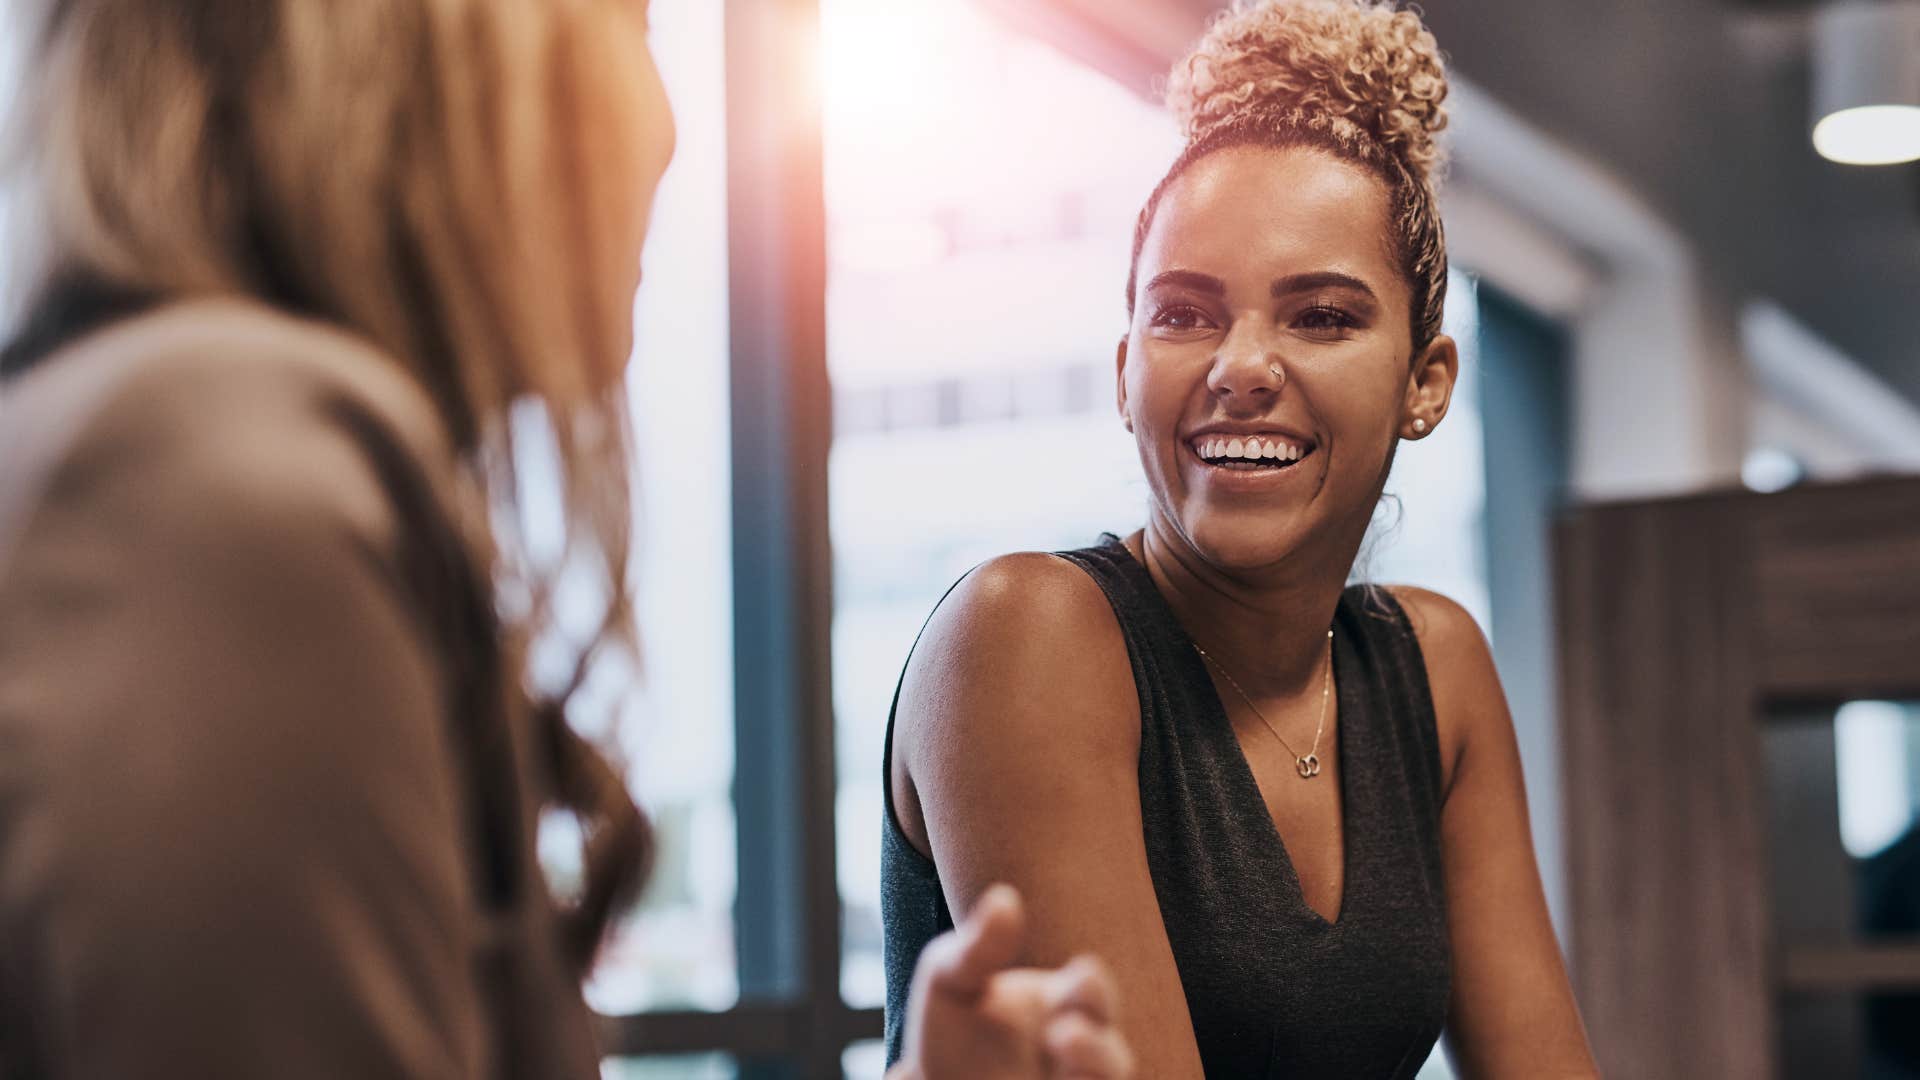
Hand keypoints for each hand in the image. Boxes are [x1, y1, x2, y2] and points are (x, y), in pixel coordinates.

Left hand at [889, 884, 1133, 1079]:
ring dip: (1092, 1073)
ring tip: (1060, 1047)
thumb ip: (977, 948)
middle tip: (1064, 1033)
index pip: (1092, 993)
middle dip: (1096, 1047)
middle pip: (1112, 1056)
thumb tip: (1005, 899)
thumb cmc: (953, 1024)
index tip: (1081, 973)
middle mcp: (1074, 1055)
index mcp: (1060, 1006)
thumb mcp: (951, 980)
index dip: (1094, 987)